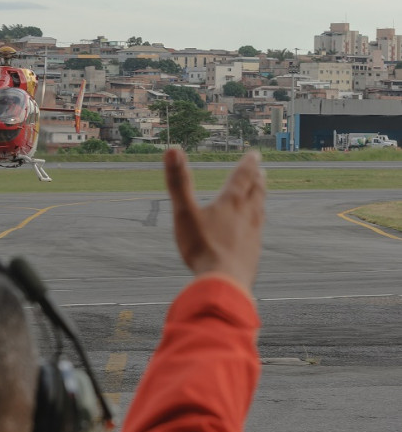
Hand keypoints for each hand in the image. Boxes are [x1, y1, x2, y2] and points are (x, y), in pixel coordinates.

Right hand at [164, 149, 265, 293]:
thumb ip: (178, 182)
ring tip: (260, 195)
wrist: (224, 282)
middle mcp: (247, 215)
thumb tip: (172, 149)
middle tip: (261, 171)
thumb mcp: (184, 212)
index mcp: (231, 203)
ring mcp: (253, 235)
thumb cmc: (202, 247)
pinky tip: (253, 232)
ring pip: (259, 211)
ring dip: (260, 200)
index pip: (242, 177)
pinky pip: (257, 233)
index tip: (255, 154)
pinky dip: (256, 225)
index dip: (248, 164)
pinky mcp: (253, 254)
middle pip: (255, 193)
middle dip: (257, 180)